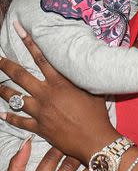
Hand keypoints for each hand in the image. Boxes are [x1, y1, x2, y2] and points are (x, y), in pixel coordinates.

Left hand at [0, 23, 118, 164]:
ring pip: (15, 98)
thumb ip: (81, 78)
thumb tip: (82, 66)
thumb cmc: (96, 114)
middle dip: (6, 66)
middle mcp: (46, 95)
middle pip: (20, 76)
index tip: (18, 31)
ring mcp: (40, 112)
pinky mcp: (39, 128)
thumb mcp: (92, 90)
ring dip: (3, 91)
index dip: (29, 43)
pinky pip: (19, 122)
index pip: (40, 58)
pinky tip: (1, 115)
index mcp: (59, 83)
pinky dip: (9, 118)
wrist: (94, 139)